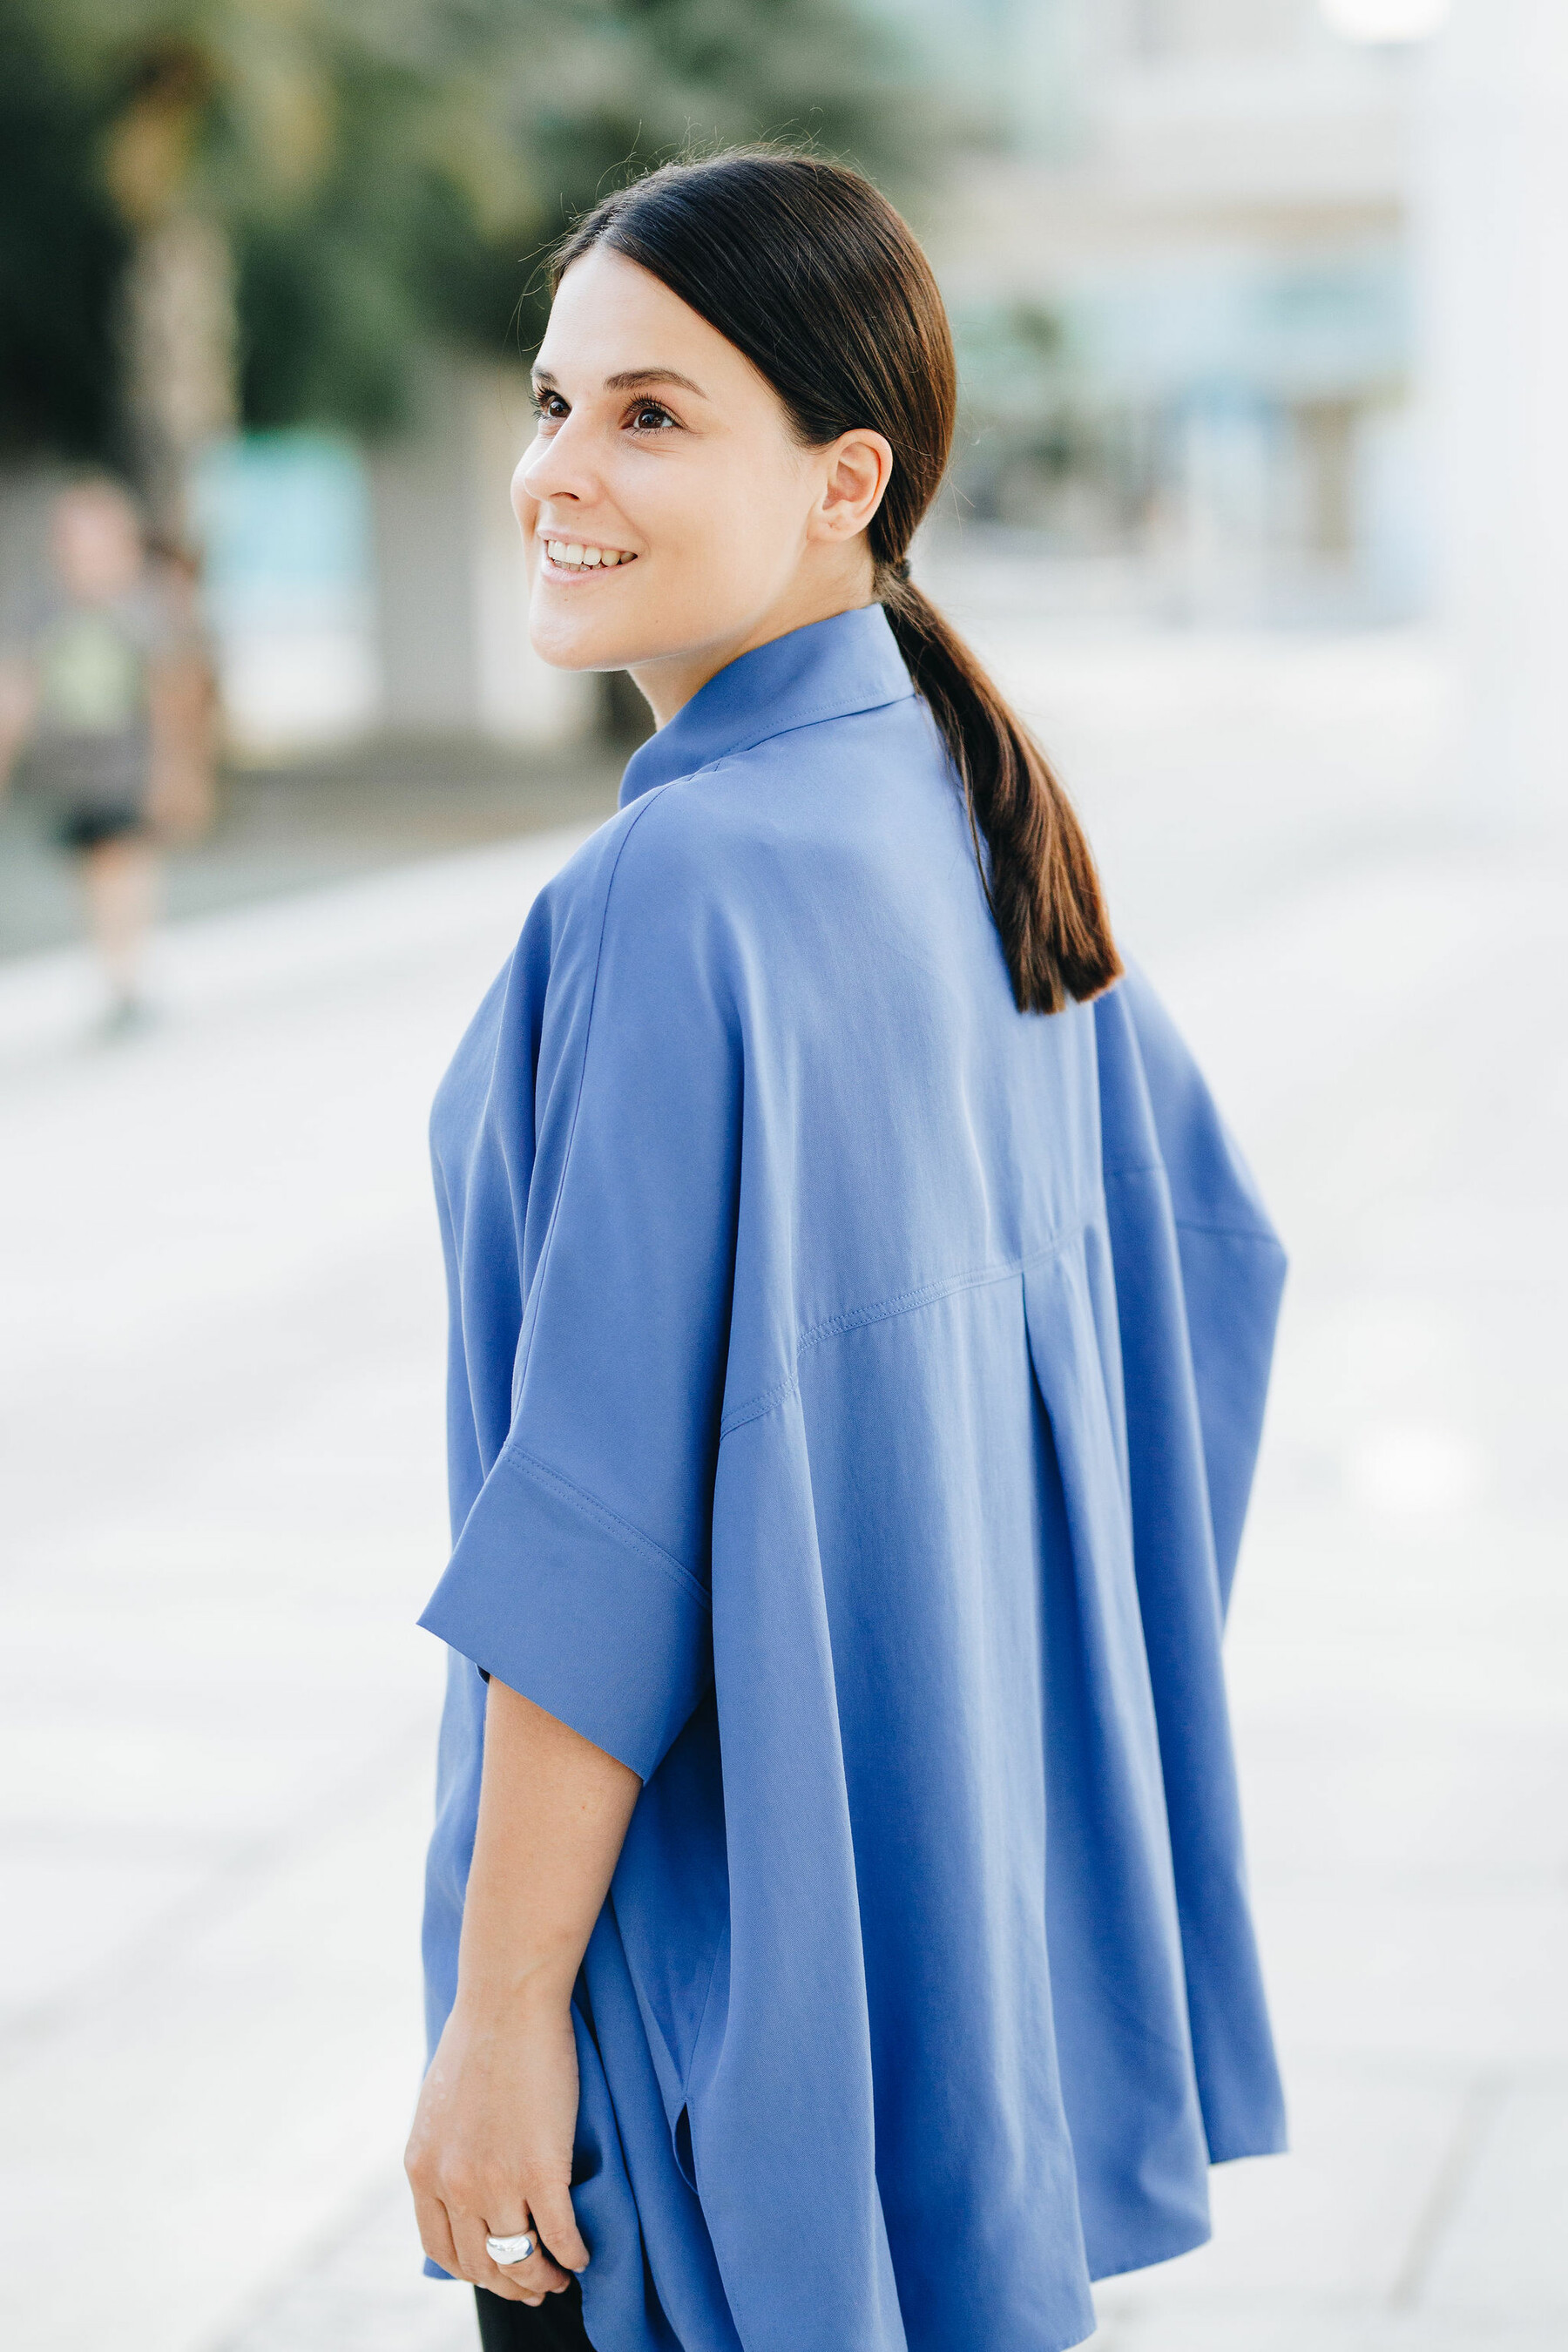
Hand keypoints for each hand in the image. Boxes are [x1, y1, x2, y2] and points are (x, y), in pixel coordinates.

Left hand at [405, 1986, 591, 2305]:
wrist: (507, 1999)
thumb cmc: (480, 2037)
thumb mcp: (438, 2104)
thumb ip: (444, 2150)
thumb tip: (460, 2180)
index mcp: (422, 2170)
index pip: (443, 2250)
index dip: (474, 2271)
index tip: (498, 2271)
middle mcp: (453, 2185)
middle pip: (482, 2264)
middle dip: (510, 2284)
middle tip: (535, 2285)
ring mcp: (496, 2182)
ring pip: (520, 2259)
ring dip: (542, 2277)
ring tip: (559, 2275)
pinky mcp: (541, 2170)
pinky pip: (559, 2235)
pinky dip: (572, 2253)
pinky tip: (582, 2255)